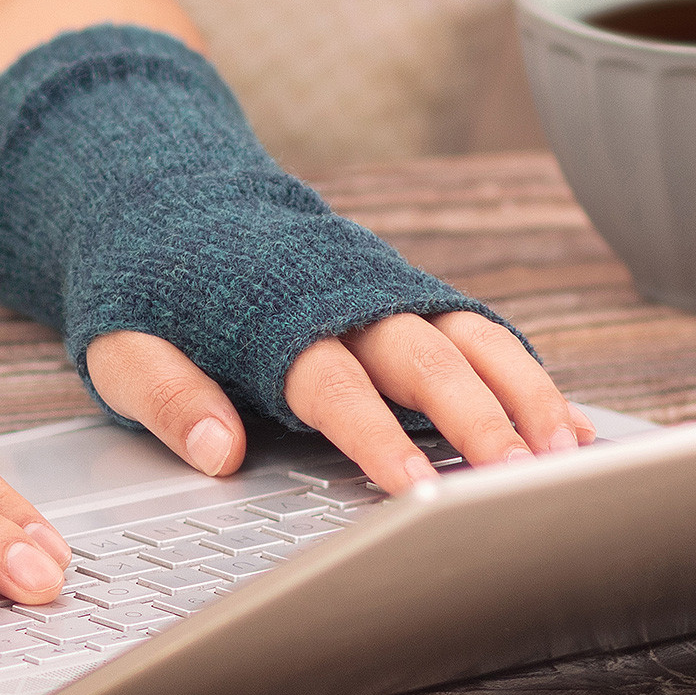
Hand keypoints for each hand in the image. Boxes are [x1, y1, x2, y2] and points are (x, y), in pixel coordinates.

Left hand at [85, 311, 590, 494]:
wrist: (173, 207)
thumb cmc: (150, 292)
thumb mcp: (123, 347)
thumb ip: (168, 395)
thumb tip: (218, 451)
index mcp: (276, 322)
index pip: (335, 386)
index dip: (375, 436)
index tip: (414, 487)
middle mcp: (345, 305)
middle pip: (426, 361)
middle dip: (480, 420)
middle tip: (522, 481)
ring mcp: (386, 300)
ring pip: (472, 342)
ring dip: (525, 396)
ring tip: (571, 457)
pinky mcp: (409, 303)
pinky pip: (482, 338)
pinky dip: (529, 380)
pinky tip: (572, 429)